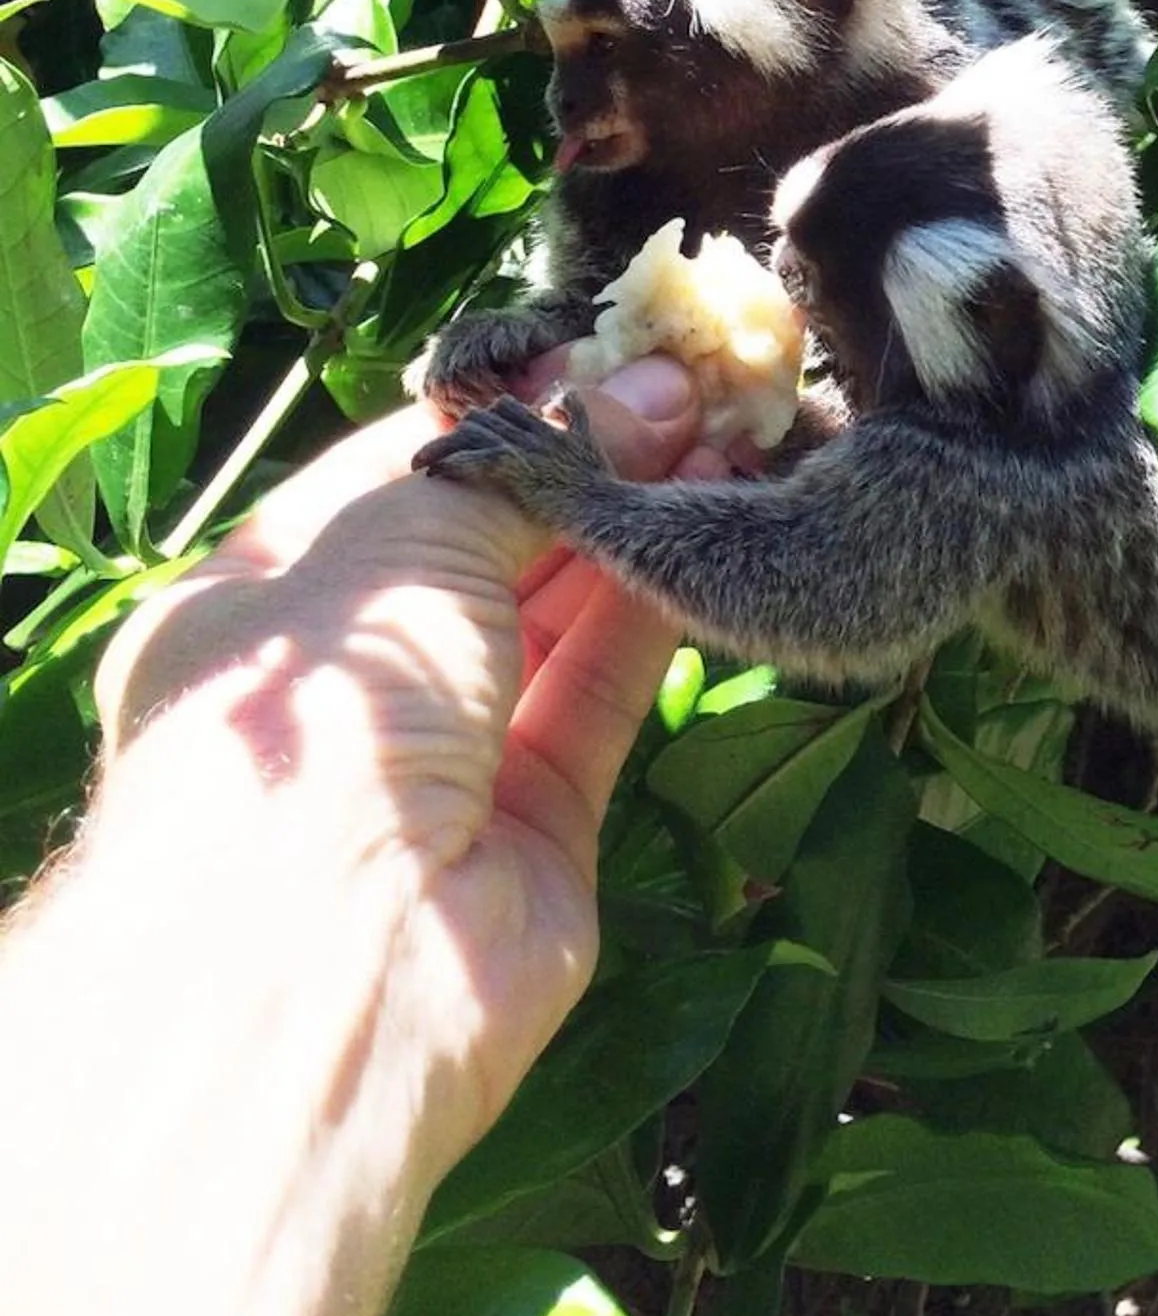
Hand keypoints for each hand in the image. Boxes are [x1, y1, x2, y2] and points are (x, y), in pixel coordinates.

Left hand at [97, 354, 713, 1173]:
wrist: (332, 965)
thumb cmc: (329, 719)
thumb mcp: (406, 541)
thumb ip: (532, 457)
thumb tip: (646, 388)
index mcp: (269, 606)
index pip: (399, 475)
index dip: (508, 411)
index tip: (611, 350)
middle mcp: (356, 681)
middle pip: (486, 545)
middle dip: (587, 463)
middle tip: (699, 386)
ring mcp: (448, 758)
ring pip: (555, 617)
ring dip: (637, 526)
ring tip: (730, 437)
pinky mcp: (540, 823)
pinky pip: (603, 694)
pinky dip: (658, 614)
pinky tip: (717, 527)